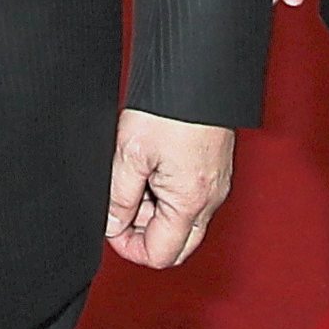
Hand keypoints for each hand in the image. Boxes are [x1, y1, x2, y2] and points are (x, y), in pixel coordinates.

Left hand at [105, 112, 234, 268]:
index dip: (129, 247)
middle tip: (122, 204)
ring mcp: (216, 185)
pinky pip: (190, 197)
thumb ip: (119, 197)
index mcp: (191, 203)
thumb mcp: (130, 154)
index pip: (161, 254)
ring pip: (182, 220)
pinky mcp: (215, 169)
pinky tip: (150, 165)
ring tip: (134, 173)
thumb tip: (112, 225)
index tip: (111, 227)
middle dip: (143, 232)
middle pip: (175, 243)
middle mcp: (210, 200)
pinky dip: (167, 192)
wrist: (199, 73)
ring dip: (154, 209)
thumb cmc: (170, 108)